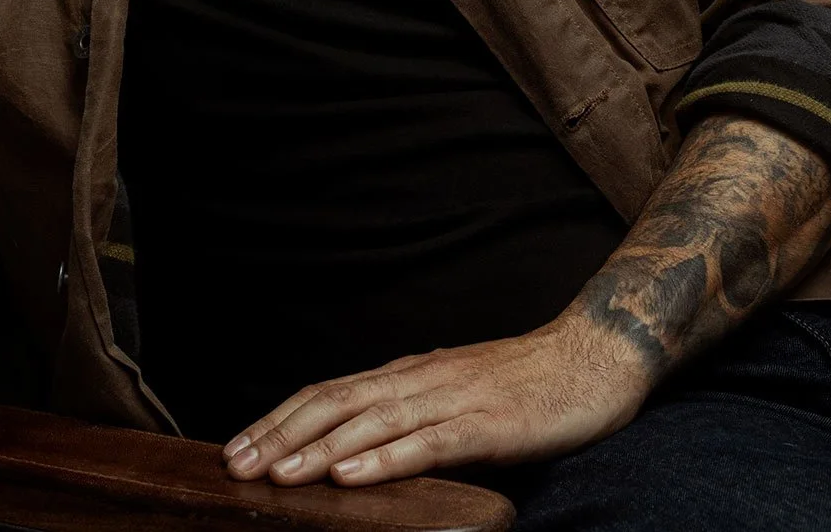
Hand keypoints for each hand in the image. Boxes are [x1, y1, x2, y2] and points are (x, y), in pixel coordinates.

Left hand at [221, 315, 652, 488]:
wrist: (596, 355)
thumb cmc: (527, 384)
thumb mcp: (456, 399)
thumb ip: (411, 420)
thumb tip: (355, 454)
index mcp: (409, 375)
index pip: (328, 393)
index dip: (278, 420)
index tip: (235, 447)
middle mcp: (421, 380)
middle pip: (335, 404)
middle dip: (280, 436)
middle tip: (233, 465)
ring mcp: (454, 399)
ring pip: (372, 422)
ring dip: (318, 449)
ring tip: (277, 475)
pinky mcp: (489, 423)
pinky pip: (429, 442)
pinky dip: (385, 458)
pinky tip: (352, 474)